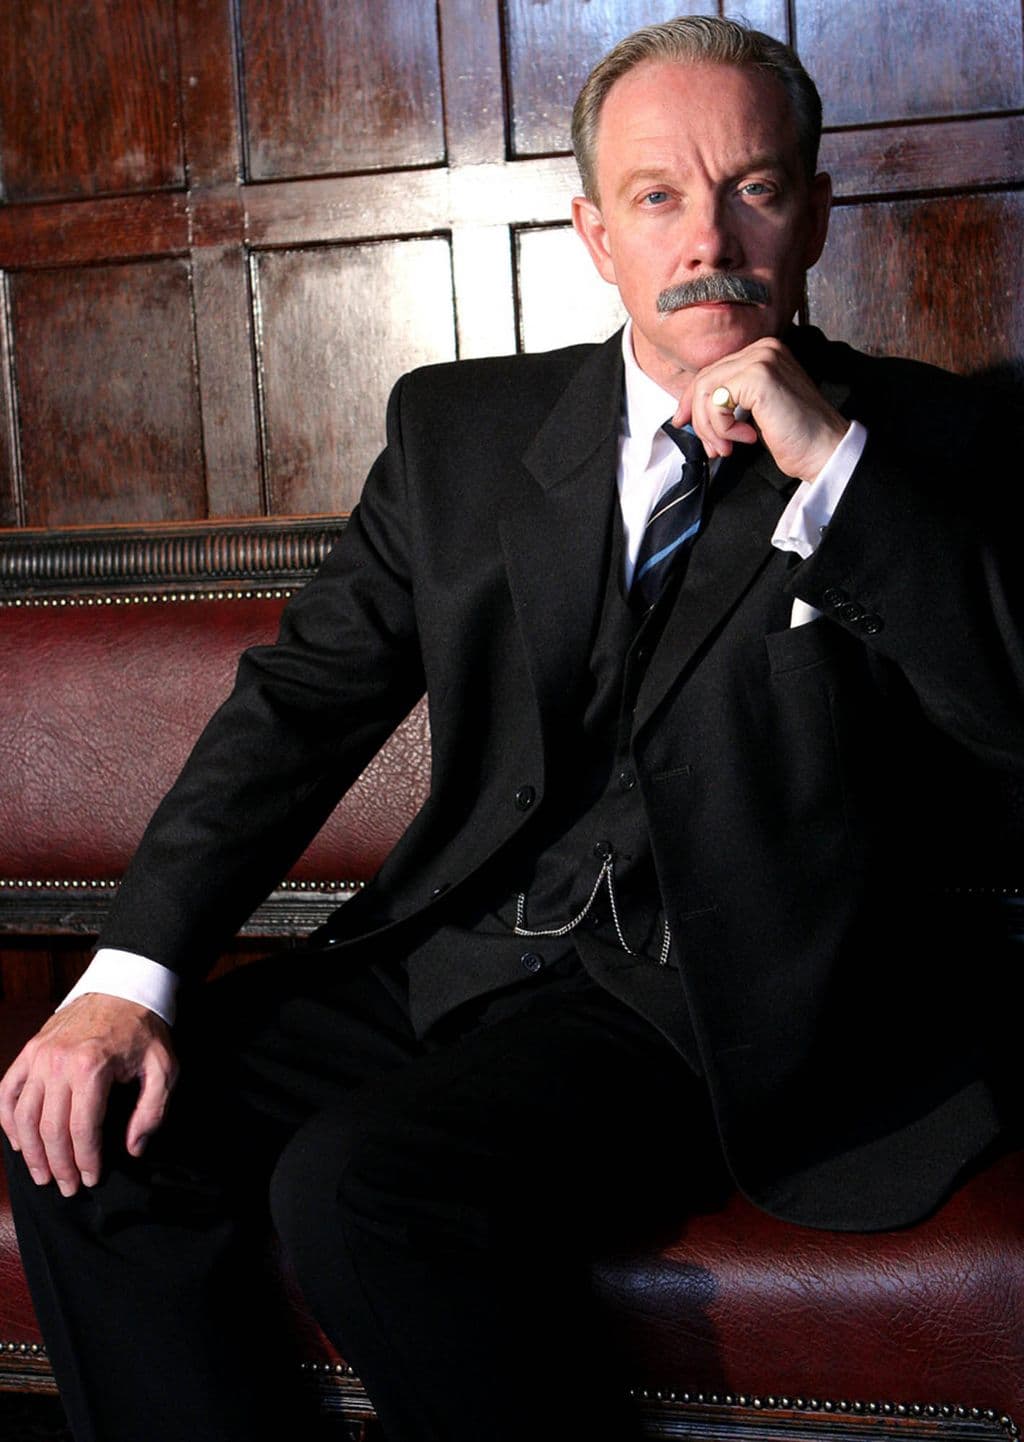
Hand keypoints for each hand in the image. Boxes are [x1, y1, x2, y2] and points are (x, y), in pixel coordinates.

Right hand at [0, 994, 177, 1195]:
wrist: (124, 988)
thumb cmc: (144, 1030)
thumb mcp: (164, 1068)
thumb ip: (152, 1111)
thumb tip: (133, 1148)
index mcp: (92, 1067)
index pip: (81, 1130)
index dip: (85, 1161)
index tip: (92, 1179)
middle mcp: (58, 1063)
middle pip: (50, 1129)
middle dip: (59, 1165)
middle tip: (68, 1187)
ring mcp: (38, 1056)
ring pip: (23, 1116)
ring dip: (30, 1152)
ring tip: (43, 1175)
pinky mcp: (29, 1051)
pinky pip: (8, 1092)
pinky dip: (8, 1122)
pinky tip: (19, 1143)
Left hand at [672, 337, 847, 481]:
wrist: (826, 449)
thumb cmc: (798, 436)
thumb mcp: (756, 410)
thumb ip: (732, 398)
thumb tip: (693, 408)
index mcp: (764, 352)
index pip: (712, 371)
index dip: (692, 400)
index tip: (684, 422)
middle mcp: (763, 348)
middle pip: (704, 379)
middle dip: (699, 419)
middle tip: (711, 446)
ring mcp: (762, 359)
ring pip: (706, 391)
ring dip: (711, 428)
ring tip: (728, 447)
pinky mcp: (758, 377)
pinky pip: (717, 403)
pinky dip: (722, 428)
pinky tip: (747, 437)